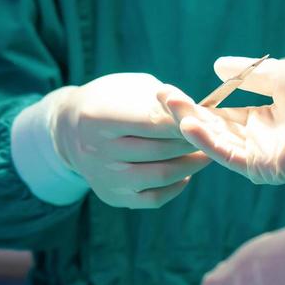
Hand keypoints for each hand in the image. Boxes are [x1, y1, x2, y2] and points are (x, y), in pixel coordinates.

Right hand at [50, 73, 209, 208]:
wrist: (70, 130)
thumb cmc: (111, 100)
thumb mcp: (131, 87)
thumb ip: (163, 99)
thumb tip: (200, 115)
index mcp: (97, 117)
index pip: (152, 121)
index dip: (184, 119)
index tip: (206, 116)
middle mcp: (96, 150)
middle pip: (160, 149)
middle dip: (192, 141)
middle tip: (214, 134)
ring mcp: (104, 177)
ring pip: (161, 175)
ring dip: (190, 164)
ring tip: (205, 152)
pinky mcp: (113, 196)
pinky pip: (155, 197)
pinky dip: (176, 185)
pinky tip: (184, 171)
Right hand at [158, 58, 284, 184]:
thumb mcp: (283, 73)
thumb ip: (249, 73)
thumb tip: (218, 65)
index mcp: (267, 116)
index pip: (222, 110)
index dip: (196, 101)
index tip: (169, 89)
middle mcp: (263, 139)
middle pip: (215, 128)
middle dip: (185, 113)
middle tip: (158, 94)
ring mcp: (266, 155)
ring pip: (219, 143)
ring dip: (191, 125)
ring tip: (167, 104)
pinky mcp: (271, 168)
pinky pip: (234, 158)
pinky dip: (211, 143)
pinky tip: (191, 124)